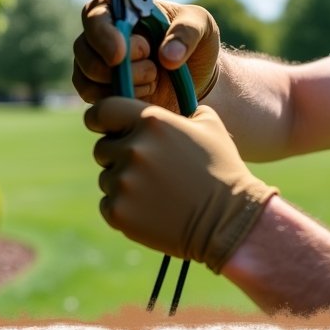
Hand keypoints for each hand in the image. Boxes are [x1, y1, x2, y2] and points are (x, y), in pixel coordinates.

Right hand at [71, 0, 220, 110]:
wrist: (197, 78)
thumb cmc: (195, 42)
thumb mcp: (202, 26)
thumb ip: (187, 32)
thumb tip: (167, 56)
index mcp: (121, 10)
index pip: (94, 14)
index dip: (102, 34)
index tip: (121, 54)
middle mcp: (102, 35)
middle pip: (83, 50)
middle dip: (119, 65)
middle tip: (152, 67)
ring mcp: (97, 63)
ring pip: (86, 77)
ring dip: (123, 83)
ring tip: (153, 79)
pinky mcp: (100, 90)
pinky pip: (94, 98)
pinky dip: (120, 99)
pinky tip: (146, 94)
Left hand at [86, 97, 277, 272]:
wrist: (229, 220)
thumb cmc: (222, 169)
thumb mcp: (209, 125)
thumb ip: (178, 110)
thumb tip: (156, 109)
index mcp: (152, 121)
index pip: (102, 110)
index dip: (100, 118)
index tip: (105, 127)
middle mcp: (133, 148)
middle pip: (103, 147)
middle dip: (119, 155)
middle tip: (152, 169)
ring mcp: (123, 182)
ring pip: (107, 177)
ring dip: (125, 183)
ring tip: (159, 192)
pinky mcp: (118, 211)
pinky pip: (109, 204)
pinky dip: (126, 208)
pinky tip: (155, 210)